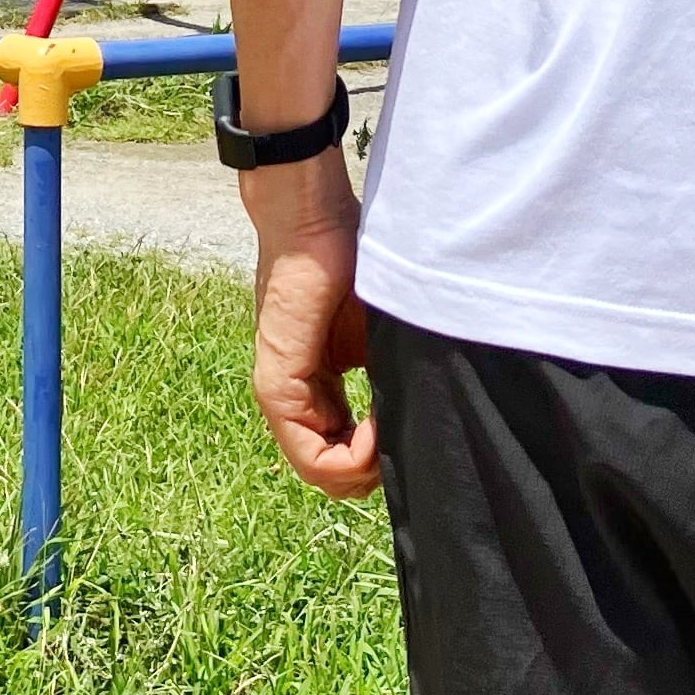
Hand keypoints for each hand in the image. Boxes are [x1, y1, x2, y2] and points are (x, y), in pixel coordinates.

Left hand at [244, 152, 376, 498]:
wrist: (311, 218)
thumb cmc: (350, 264)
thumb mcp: (378, 337)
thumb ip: (387, 383)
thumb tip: (417, 427)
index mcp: (318, 390)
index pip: (344, 457)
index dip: (381, 460)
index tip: (407, 430)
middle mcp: (294, 400)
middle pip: (333, 476)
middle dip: (375, 471)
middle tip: (401, 438)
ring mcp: (281, 396)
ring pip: (320, 473)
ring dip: (365, 467)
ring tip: (390, 434)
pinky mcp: (277, 386)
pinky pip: (309, 455)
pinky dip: (351, 457)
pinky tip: (376, 429)